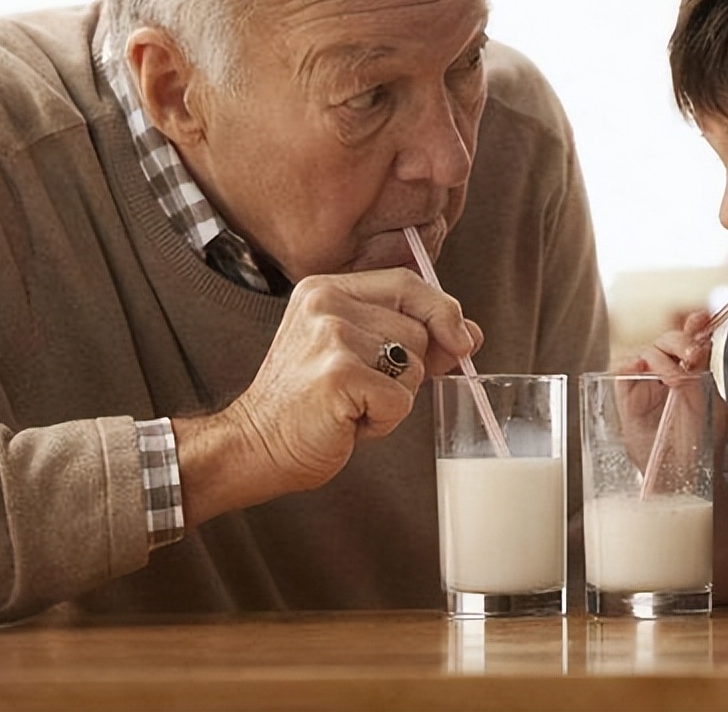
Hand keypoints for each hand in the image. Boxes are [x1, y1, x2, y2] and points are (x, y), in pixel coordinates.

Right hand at [176, 268, 480, 522]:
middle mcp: (325, 304)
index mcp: (327, 288)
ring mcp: (330, 337)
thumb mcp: (360, 356)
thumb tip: (470, 333)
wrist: (256, 445)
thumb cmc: (311, 404)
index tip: (463, 340)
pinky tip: (348, 421)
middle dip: (407, 369)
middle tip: (362, 389)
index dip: (442, 311)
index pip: (407, 282)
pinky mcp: (337, 375)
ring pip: (413, 366)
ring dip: (395, 397)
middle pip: (417, 328)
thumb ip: (412, 337)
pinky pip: (401, 399)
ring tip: (352, 404)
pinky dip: (385, 420)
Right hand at [614, 311, 722, 471]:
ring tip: (675, 378)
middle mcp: (666, 373)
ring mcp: (645, 383)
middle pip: (666, 340)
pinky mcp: (626, 397)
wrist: (686, 476)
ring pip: (645, 350)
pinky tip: (644, 370)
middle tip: (693, 354)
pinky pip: (621, 368)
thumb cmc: (702, 444)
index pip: (689, 339)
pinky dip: (630, 363)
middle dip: (680, 340)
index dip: (694, 324)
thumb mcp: (709, 402)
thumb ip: (704, 369)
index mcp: (690, 371)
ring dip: (661, 357)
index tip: (703, 317)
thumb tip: (703, 336)